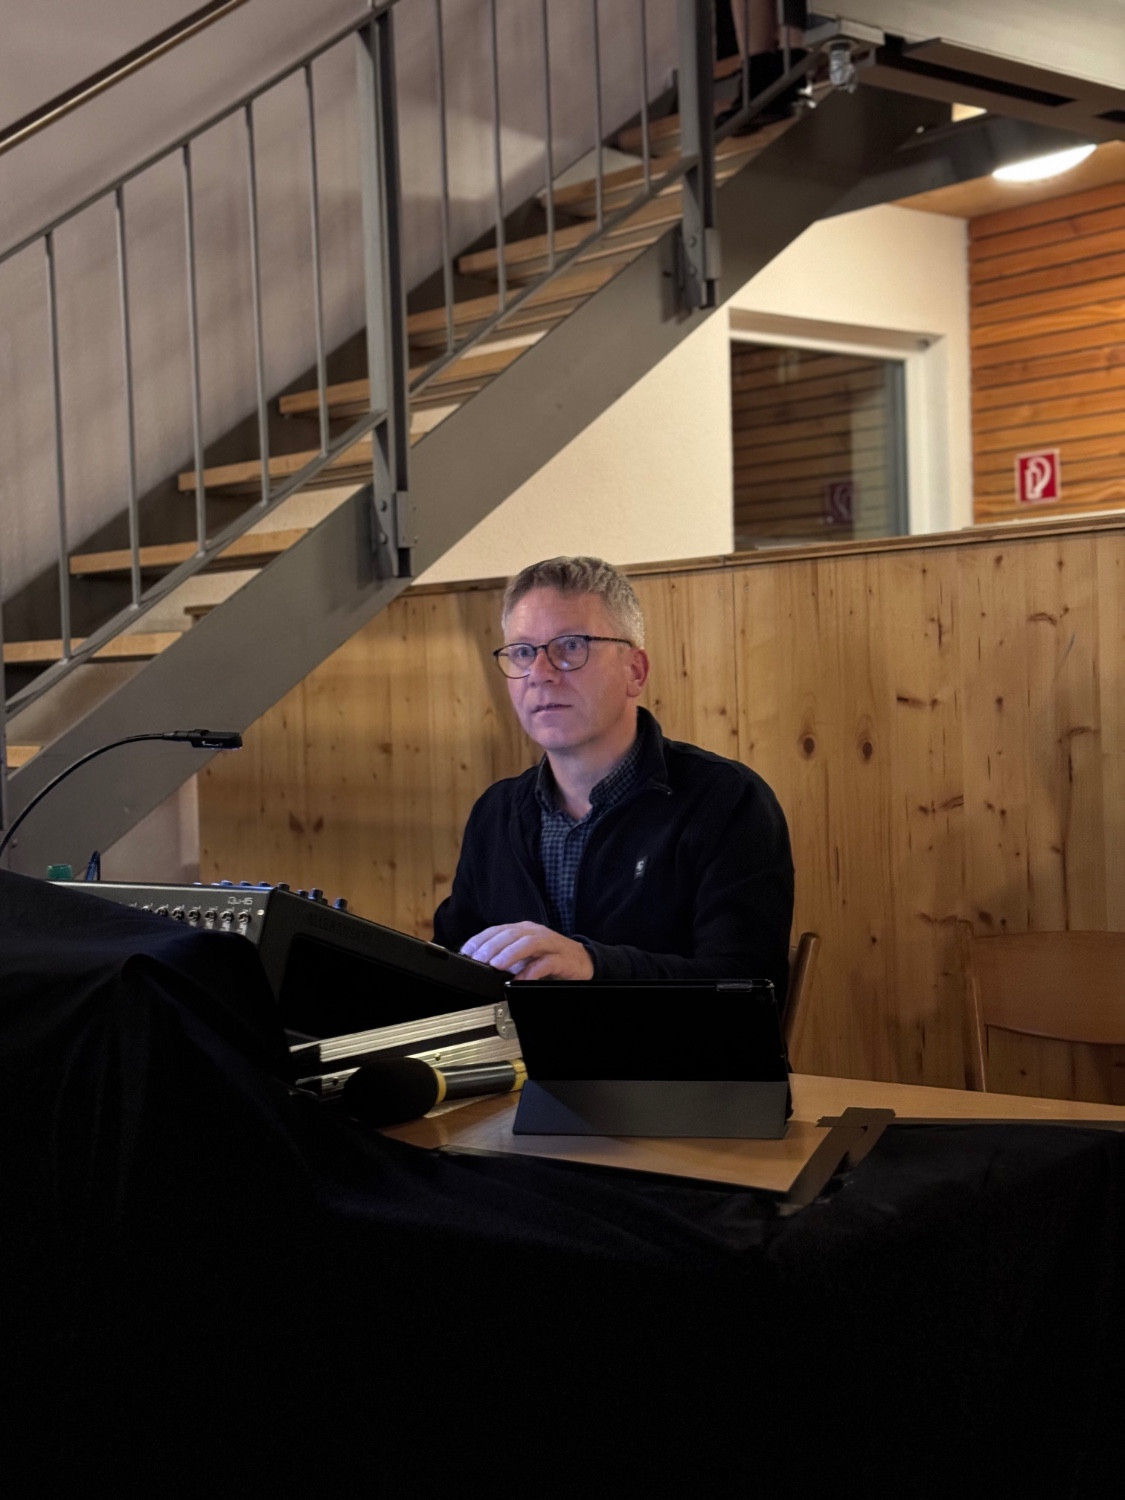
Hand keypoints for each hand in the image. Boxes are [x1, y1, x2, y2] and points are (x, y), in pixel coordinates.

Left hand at [460, 922, 594, 980]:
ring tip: (495, 965)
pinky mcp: (563, 958)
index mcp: (522, 930)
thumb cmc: (549, 958)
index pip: (497, 930)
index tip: (466, 952)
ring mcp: (550, 944)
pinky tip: (520, 979)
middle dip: (491, 947)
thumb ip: (504, 958)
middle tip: (478, 960)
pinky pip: (546, 962)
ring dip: (509, 953)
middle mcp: (535, 933)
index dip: (480, 940)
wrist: (583, 962)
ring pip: (527, 943)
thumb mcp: (523, 957)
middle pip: (509, 934)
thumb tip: (479, 964)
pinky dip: (532, 971)